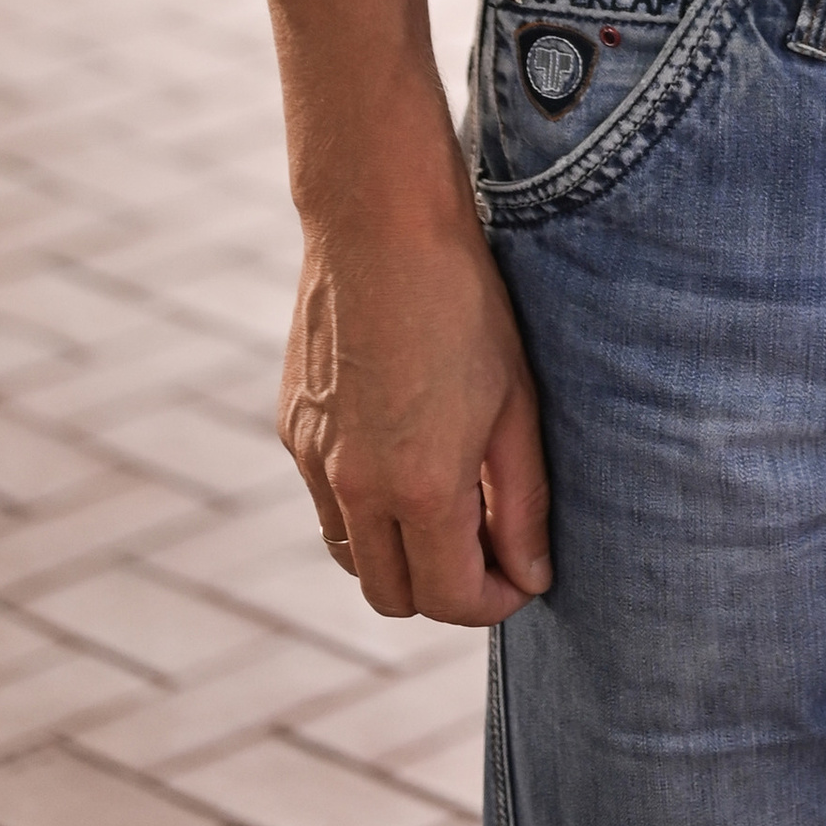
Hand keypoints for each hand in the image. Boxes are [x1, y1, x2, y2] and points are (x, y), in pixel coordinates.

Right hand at [283, 199, 551, 623]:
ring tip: (451, 499)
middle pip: (393, 598)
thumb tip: (532, 576)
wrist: (380, 224)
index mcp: (418, 487)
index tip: (523, 577)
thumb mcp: (515, 402)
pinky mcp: (293, 430)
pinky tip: (405, 448)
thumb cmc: (464, 304)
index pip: (449, 599)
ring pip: (352, 557)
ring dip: (400, 554)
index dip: (494, 601)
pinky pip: (328, 502)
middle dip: (445, 590)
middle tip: (490, 545)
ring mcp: (313, 461)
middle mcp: (353, 488)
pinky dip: (365, 506)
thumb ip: (522, 502)